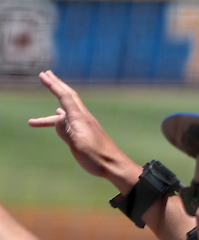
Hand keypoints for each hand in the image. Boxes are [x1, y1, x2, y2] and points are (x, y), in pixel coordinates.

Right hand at [28, 70, 140, 187]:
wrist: (115, 166)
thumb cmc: (96, 158)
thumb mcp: (78, 145)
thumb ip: (66, 130)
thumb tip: (58, 114)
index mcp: (80, 119)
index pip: (65, 97)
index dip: (53, 85)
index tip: (42, 75)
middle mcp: (84, 118)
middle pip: (69, 96)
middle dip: (57, 84)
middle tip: (46, 74)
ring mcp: (86, 124)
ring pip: (68, 106)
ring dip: (57, 96)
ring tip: (47, 90)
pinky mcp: (87, 131)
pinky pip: (71, 118)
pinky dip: (61, 114)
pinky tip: (58, 115)